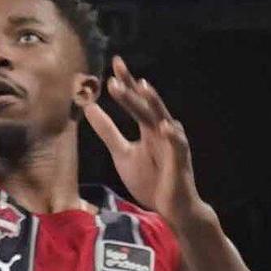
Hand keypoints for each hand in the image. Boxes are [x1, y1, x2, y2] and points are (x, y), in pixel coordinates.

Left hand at [81, 55, 206, 224]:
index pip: (136, 100)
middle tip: (117, 71)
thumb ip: (108, 131)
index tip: (114, 63)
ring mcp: (173, 144)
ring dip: (154, 103)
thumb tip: (89, 108)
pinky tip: (165, 126)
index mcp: (148, 127)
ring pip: (162, 119)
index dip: (127, 82)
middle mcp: (162, 130)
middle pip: (146, 105)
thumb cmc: (150, 178)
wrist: (171, 207)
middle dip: (132, 88)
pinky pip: (177, 146)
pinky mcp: (180, 161)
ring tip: (144, 87)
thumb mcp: (122, 153)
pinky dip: (172, 136)